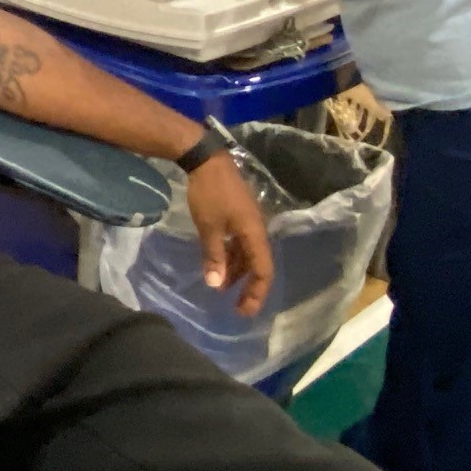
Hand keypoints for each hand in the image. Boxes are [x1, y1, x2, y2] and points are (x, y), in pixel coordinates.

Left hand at [183, 154, 273, 314]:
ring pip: (247, 254)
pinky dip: (231, 256)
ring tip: (220, 286)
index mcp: (254, 233)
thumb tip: (216, 286)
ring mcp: (247, 222)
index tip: (245, 311)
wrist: (207, 159)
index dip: (257, 293)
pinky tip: (218, 263)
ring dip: (236, 271)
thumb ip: (214, 256)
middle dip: (248, 287)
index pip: (263, 270)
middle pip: (258, 265)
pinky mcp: (238, 216)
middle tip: (236, 306)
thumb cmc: (209, 194)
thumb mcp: (208, 227)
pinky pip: (239, 243)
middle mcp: (256, 230)